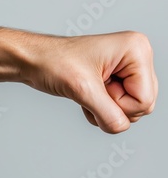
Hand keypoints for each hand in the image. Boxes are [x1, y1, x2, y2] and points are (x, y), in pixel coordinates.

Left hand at [25, 31, 157, 133]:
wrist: (33, 60)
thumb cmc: (52, 61)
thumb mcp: (82, 89)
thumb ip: (108, 114)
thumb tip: (120, 127)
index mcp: (136, 50)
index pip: (145, 100)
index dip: (118, 103)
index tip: (96, 85)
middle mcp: (136, 58)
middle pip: (142, 107)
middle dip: (112, 106)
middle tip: (89, 87)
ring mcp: (126, 70)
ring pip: (130, 112)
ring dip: (104, 109)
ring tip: (86, 90)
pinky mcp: (115, 81)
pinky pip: (118, 111)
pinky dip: (99, 110)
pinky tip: (85, 94)